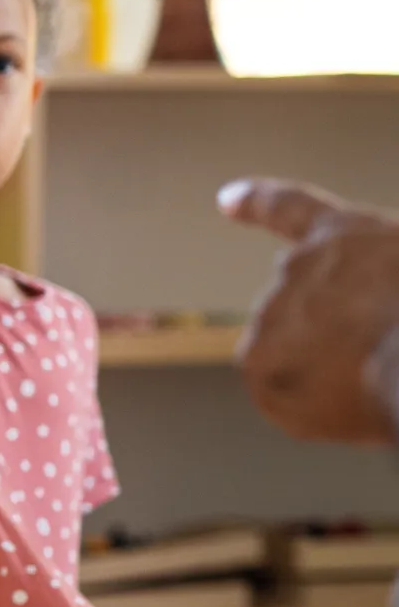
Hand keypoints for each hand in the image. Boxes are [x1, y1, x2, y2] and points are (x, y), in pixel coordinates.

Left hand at [223, 177, 398, 443]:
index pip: (290, 208)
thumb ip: (373, 280)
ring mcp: (270, 316)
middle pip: (303, 309)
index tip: (228, 199)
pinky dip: (314, 406)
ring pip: (294, 355)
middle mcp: (294, 267)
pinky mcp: (258, 365)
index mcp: (342, 234)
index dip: (259, 202)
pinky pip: (287, 395)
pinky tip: (350, 399)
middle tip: (378, 348)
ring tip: (371, 371)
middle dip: (331, 333)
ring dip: (325, 370)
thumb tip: (356, 319)